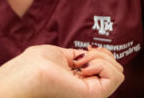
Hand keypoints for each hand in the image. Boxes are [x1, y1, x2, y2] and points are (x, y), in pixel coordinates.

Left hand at [0, 45, 123, 97]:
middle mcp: (87, 87)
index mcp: (79, 79)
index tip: (85, 50)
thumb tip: (89, 54)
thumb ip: (75, 57)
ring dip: (102, 59)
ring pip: (118, 72)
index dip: (101, 52)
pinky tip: (85, 66)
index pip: (106, 66)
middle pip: (115, 68)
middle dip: (103, 55)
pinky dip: (104, 65)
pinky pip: (116, 77)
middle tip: (82, 57)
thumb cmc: (32, 66)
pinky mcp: (93, 95)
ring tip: (81, 63)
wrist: (25, 75)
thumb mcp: (59, 55)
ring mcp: (91, 92)